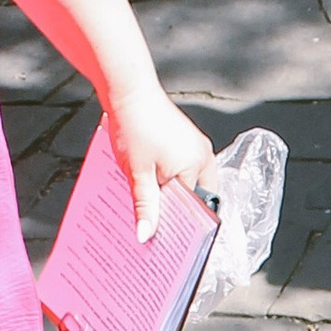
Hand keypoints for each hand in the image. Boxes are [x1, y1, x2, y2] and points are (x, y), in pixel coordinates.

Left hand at [102, 79, 215, 243]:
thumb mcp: (136, 172)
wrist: (127, 90)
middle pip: (192, 198)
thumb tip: (146, 235)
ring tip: (148, 199)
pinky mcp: (185, 141)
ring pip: (185, 183)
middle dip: (173, 210)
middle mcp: (203, 156)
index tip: (163, 239)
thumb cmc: (134, 124)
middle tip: (153, 224)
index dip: (177, 225)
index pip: (193, 208)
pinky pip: (180, 169)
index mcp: (197, 165)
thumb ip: (145, 206)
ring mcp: (195, 147)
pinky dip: (165, 178)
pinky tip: (147, 181)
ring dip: (167, 194)